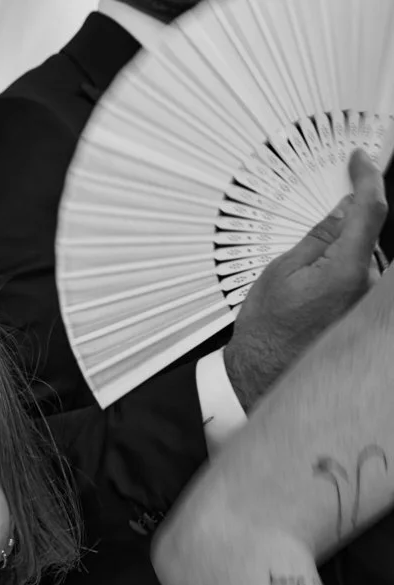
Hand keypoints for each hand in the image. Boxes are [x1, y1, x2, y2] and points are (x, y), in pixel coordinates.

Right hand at [225, 149, 387, 411]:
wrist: (261, 376)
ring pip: (362, 257)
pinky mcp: (362, 312)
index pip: (370, 210)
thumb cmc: (265, 333)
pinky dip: (341, 274)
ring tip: (303, 283)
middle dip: (344, 228)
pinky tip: (313, 293)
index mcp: (345, 272)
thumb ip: (320, 235)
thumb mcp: (282, 270)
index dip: (367, 179)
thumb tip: (344, 208)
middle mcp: (365, 288)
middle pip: (366, 234)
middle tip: (310, 242)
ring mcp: (366, 302)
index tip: (361, 161)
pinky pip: (360, 278)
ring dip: (340, 256)